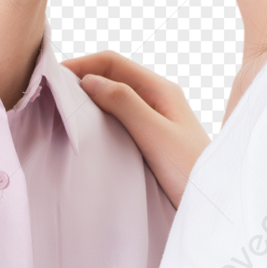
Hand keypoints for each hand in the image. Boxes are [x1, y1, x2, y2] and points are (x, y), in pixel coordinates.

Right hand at [61, 50, 209, 207]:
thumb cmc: (191, 170)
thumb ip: (125, 104)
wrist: (216, 205)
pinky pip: (119, 119)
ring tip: (62, 109)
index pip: (113, 62)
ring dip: (89, 99)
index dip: (82, 64)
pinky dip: (99, 118)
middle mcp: (158, 99)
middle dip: (82, 78)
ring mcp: (155, 118)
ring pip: (115, 98)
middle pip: (112, 77)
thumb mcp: (155, 134)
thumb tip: (89, 80)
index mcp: (161, 89)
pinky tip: (86, 132)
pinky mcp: (151, 139)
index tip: (53, 75)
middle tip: (50, 91)